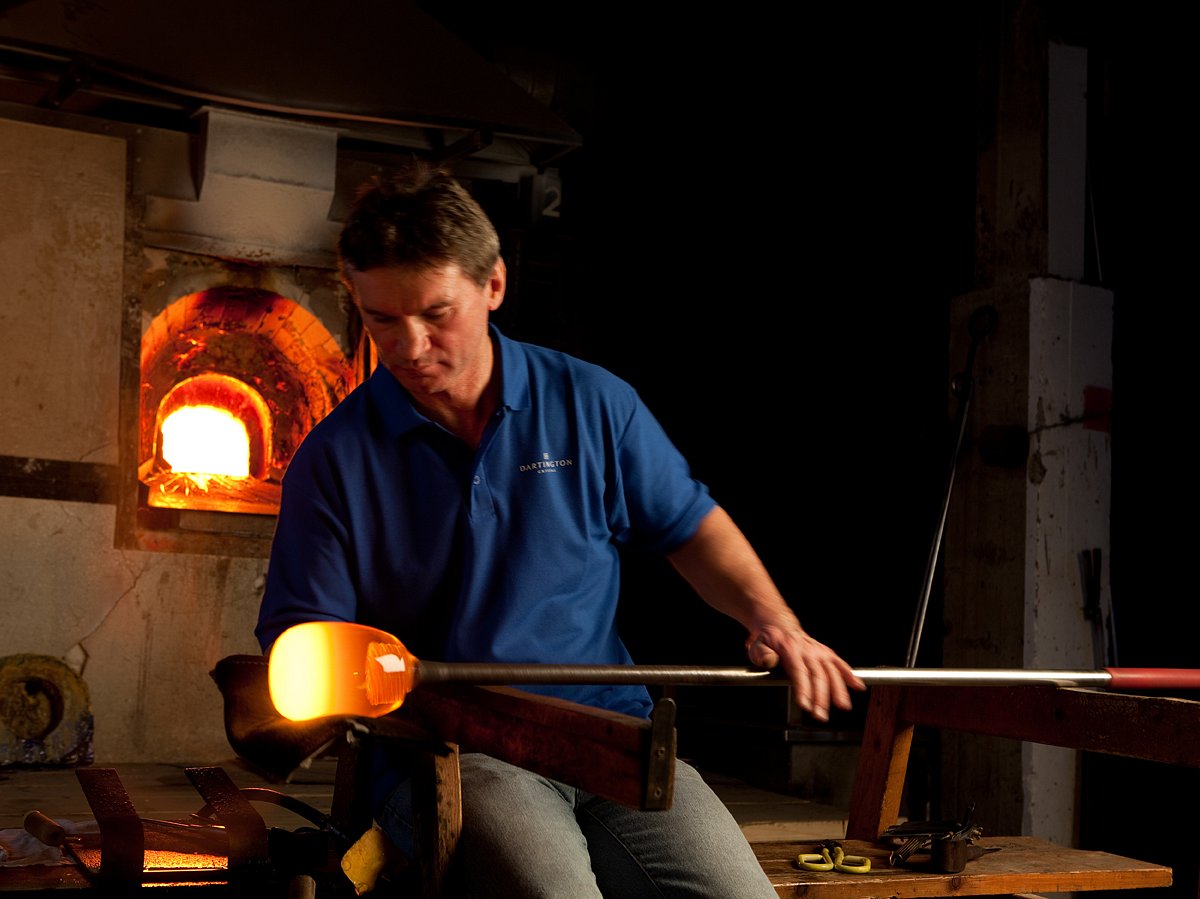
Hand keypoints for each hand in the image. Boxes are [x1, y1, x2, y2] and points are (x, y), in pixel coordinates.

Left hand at [746, 624, 864, 721]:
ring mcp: (819, 651)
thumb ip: (761, 654)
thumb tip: (768, 661)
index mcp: (790, 648)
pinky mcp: (826, 653)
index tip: (805, 704)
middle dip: (821, 697)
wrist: (779, 625)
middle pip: (818, 675)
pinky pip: (840, 664)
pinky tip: (858, 686)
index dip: (803, 689)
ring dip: (838, 690)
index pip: (799, 671)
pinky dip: (850, 675)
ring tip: (843, 706)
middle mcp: (808, 650)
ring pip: (832, 671)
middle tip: (820, 715)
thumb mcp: (756, 645)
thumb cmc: (768, 639)